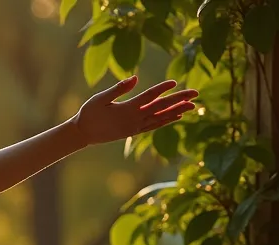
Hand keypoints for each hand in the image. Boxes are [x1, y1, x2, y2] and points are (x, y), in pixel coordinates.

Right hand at [71, 76, 198, 145]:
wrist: (82, 134)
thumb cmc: (89, 113)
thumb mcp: (100, 98)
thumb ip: (118, 88)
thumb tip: (135, 77)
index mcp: (126, 109)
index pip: (148, 97)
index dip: (162, 89)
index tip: (174, 82)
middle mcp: (134, 119)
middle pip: (160, 107)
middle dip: (178, 100)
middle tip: (195, 93)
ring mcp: (135, 127)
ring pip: (161, 117)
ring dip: (177, 110)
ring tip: (193, 105)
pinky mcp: (134, 131)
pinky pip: (154, 126)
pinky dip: (166, 120)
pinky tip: (177, 116)